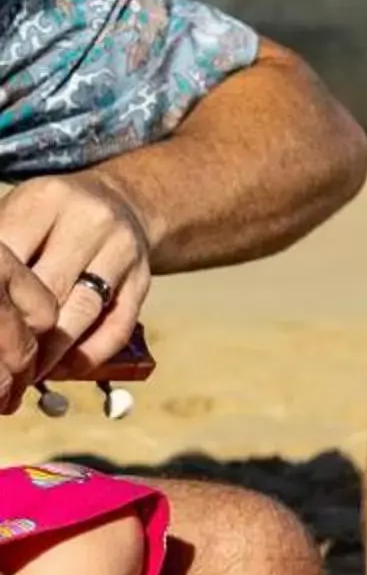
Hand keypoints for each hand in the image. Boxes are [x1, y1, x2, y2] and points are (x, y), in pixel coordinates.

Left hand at [0, 172, 154, 412]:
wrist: (121, 203)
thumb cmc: (48, 220)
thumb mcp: (18, 216)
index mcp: (45, 200)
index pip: (9, 260)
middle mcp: (90, 221)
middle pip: (45, 291)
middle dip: (17, 333)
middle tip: (1, 364)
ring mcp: (123, 250)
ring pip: (80, 314)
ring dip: (49, 352)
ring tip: (25, 373)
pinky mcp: (144, 279)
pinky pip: (116, 328)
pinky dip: (88, 355)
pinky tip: (64, 366)